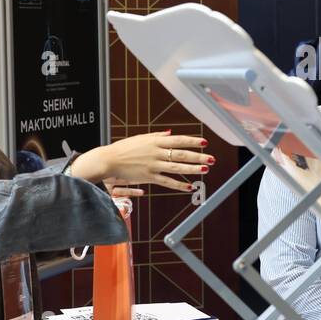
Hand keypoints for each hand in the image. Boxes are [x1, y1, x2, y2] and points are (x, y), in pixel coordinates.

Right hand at [70, 131, 212, 191]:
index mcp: (155, 142)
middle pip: (181, 154)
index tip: (205, 143)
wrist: (109, 160)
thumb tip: (170, 133)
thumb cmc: (124, 148)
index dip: (192, 141)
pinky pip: (167, 182)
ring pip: (177, 168)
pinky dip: (179, 185)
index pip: (179, 140)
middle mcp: (156, 152)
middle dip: (198, 156)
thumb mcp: (141, 138)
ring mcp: (153, 165)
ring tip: (205, 170)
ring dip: (193, 169)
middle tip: (212, 158)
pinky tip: (189, 187)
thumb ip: (157, 136)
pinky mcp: (148, 177)